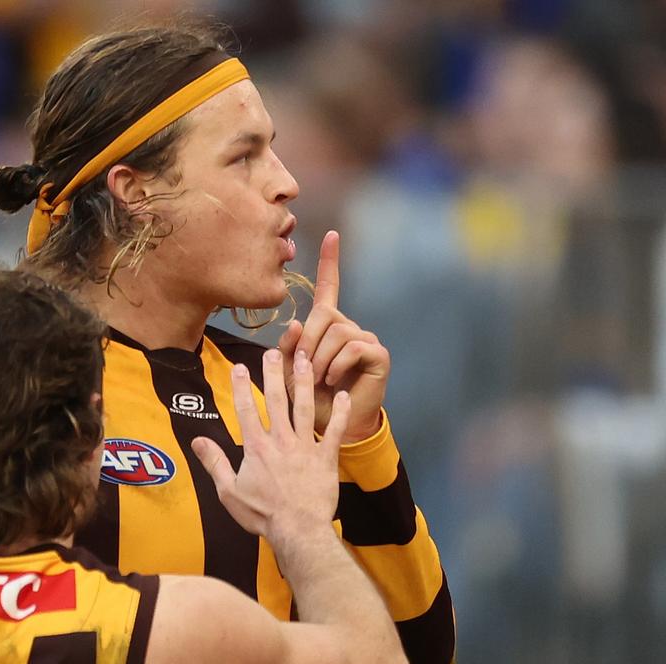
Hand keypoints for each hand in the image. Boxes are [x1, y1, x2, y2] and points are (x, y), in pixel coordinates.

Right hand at [191, 349, 350, 542]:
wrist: (298, 530)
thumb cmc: (262, 514)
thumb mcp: (229, 492)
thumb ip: (214, 463)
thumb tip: (197, 441)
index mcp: (257, 448)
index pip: (247, 410)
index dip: (242, 387)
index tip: (240, 366)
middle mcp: (281, 441)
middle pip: (278, 400)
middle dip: (275, 374)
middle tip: (274, 351)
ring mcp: (305, 447)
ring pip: (305, 408)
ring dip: (305, 382)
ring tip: (306, 360)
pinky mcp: (326, 458)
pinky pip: (333, 431)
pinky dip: (339, 414)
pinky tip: (343, 396)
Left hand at [277, 230, 388, 442]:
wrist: (332, 427)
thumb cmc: (308, 399)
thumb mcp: (289, 371)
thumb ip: (288, 347)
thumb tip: (295, 322)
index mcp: (327, 325)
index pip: (329, 287)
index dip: (330, 261)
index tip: (332, 235)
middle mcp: (349, 327)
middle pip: (325, 314)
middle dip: (307, 341)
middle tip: (303, 365)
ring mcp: (365, 339)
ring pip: (336, 331)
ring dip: (320, 357)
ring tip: (318, 377)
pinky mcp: (378, 354)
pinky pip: (353, 346)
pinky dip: (336, 364)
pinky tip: (331, 380)